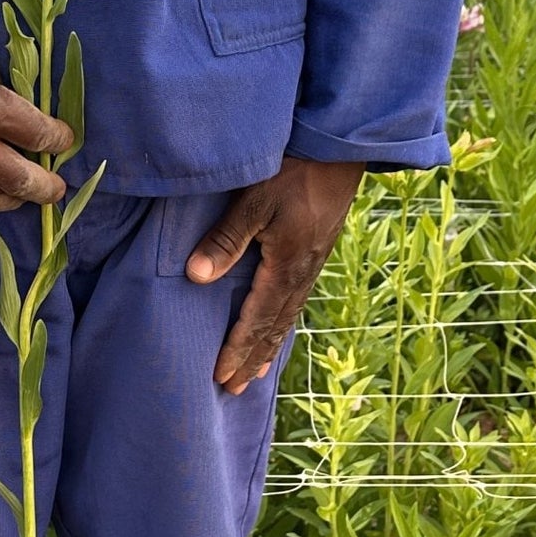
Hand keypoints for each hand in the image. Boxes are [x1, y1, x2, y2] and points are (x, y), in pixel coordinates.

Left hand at [187, 156, 365, 394]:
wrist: (339, 147)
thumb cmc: (294, 169)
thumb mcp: (255, 200)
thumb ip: (226, 239)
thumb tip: (197, 276)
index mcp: (287, 266)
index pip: (257, 319)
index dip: (238, 349)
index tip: (221, 376)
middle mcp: (302, 272)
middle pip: (275, 327)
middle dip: (252, 358)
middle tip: (233, 389)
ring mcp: (312, 262)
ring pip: (288, 316)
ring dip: (269, 346)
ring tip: (253, 371)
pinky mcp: (316, 250)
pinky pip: (296, 299)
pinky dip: (283, 322)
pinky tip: (277, 325)